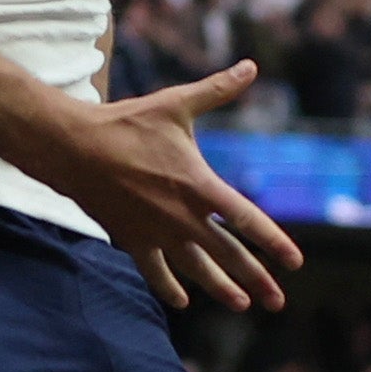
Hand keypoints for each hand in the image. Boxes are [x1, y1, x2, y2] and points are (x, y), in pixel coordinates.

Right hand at [43, 59, 301, 310]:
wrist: (75, 148)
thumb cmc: (127, 123)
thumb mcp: (177, 104)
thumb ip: (217, 89)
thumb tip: (250, 67)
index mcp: (200, 186)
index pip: (247, 220)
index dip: (274, 243)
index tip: (295, 263)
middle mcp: (183, 217)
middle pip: (229, 255)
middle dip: (256, 280)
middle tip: (277, 303)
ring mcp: (158, 233)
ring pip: (197, 269)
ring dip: (221, 288)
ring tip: (242, 304)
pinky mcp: (133, 240)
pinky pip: (156, 272)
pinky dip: (169, 288)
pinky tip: (183, 301)